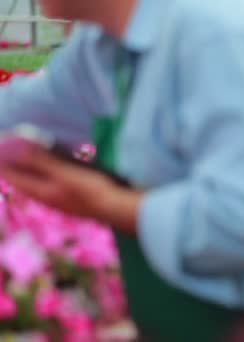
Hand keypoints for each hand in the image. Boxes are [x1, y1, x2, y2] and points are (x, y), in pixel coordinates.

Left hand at [0, 145, 141, 232]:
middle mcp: (50, 198)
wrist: (118, 208)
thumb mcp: (63, 173)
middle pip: (27, 180)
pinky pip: (56, 183)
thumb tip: (15, 146)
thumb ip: (40, 160)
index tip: (0, 147)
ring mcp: (64, 199)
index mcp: (42, 192)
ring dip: (34, 169)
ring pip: (42, 182)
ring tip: (31, 154)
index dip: (4, 162)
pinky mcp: (77, 197)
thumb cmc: (91, 190)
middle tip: (12, 149)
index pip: (15, 176)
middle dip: (18, 165)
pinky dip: (50, 172)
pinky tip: (59, 166)